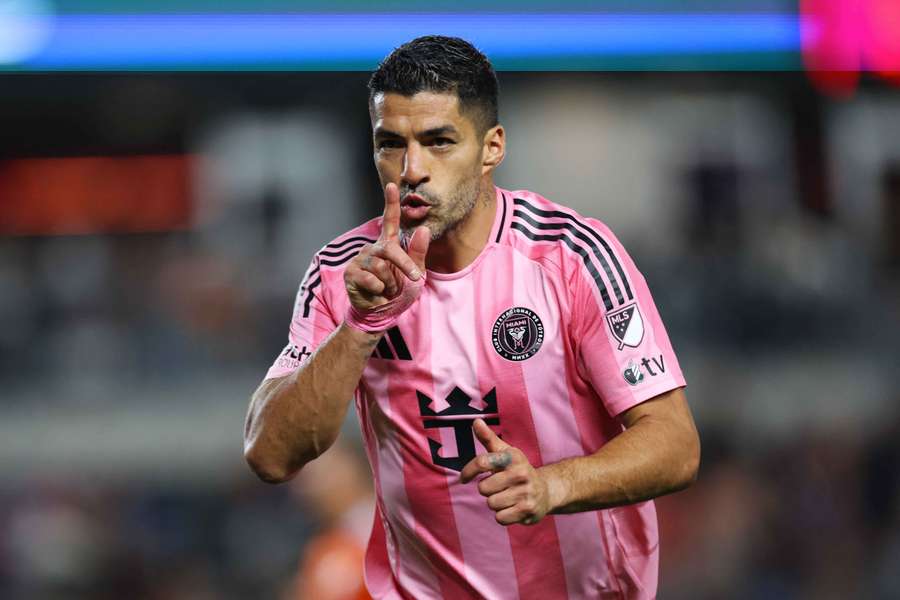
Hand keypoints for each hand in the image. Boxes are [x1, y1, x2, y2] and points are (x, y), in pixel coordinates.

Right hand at [344, 183, 429, 311]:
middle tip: (414, 279)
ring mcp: (360, 259)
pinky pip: (371, 279)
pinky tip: (376, 294)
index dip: (391, 202)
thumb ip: (418, 253)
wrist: (381, 314)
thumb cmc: (398, 292)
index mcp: (388, 245)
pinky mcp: (351, 273)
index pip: (390, 220)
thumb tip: (423, 228)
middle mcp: (373, 248)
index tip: (392, 185)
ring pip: (381, 267)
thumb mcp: (415, 275)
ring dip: (390, 284)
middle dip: (404, 265)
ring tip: (387, 290)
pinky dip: (379, 291)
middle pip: (389, 249)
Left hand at [460, 418, 553, 525]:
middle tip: (500, 487)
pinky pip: (500, 518)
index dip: (468, 471)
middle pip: (483, 488)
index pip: (482, 462)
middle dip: (488, 490)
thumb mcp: (505, 453)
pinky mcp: (528, 510)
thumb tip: (476, 421)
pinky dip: (503, 516)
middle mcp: (521, 473)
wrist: (546, 491)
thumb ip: (488, 438)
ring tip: (508, 497)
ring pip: (491, 504)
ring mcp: (525, 492)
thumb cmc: (518, 470)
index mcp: (512, 457)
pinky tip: (513, 508)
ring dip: (496, 503)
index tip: (464, 478)